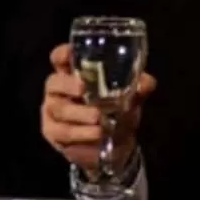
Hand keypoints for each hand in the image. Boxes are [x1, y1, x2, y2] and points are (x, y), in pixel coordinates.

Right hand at [40, 43, 154, 172]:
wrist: (116, 147)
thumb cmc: (118, 112)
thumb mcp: (131, 99)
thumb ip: (139, 89)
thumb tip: (147, 82)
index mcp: (74, 74)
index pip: (60, 58)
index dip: (62, 54)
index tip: (70, 53)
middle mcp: (58, 90)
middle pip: (53, 82)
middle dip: (67, 85)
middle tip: (83, 89)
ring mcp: (52, 111)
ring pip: (59, 110)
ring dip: (79, 116)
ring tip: (100, 123)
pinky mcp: (53, 133)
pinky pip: (62, 134)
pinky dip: (80, 137)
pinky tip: (95, 138)